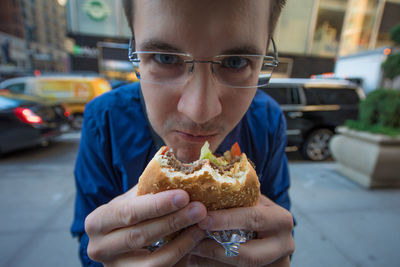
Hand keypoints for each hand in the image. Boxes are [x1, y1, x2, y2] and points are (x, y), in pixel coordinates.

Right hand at [84, 185, 207, 265]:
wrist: (120, 243)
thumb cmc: (130, 214)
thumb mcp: (133, 199)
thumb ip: (149, 185)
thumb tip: (177, 160)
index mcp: (97, 221)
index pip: (128, 212)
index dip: (157, 205)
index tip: (184, 195)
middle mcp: (99, 248)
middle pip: (140, 236)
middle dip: (173, 221)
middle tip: (200, 208)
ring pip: (152, 261)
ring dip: (181, 242)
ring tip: (201, 225)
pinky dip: (181, 256)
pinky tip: (195, 240)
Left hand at [191, 195, 294, 265]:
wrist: (273, 235)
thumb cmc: (257, 211)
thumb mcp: (255, 202)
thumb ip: (238, 197)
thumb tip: (200, 189)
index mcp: (281, 219)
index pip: (253, 218)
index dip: (226, 220)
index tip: (202, 219)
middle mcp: (284, 244)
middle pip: (248, 254)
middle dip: (215, 249)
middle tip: (192, 240)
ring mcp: (277, 263)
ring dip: (211, 261)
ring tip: (190, 251)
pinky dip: (212, 266)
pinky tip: (196, 259)